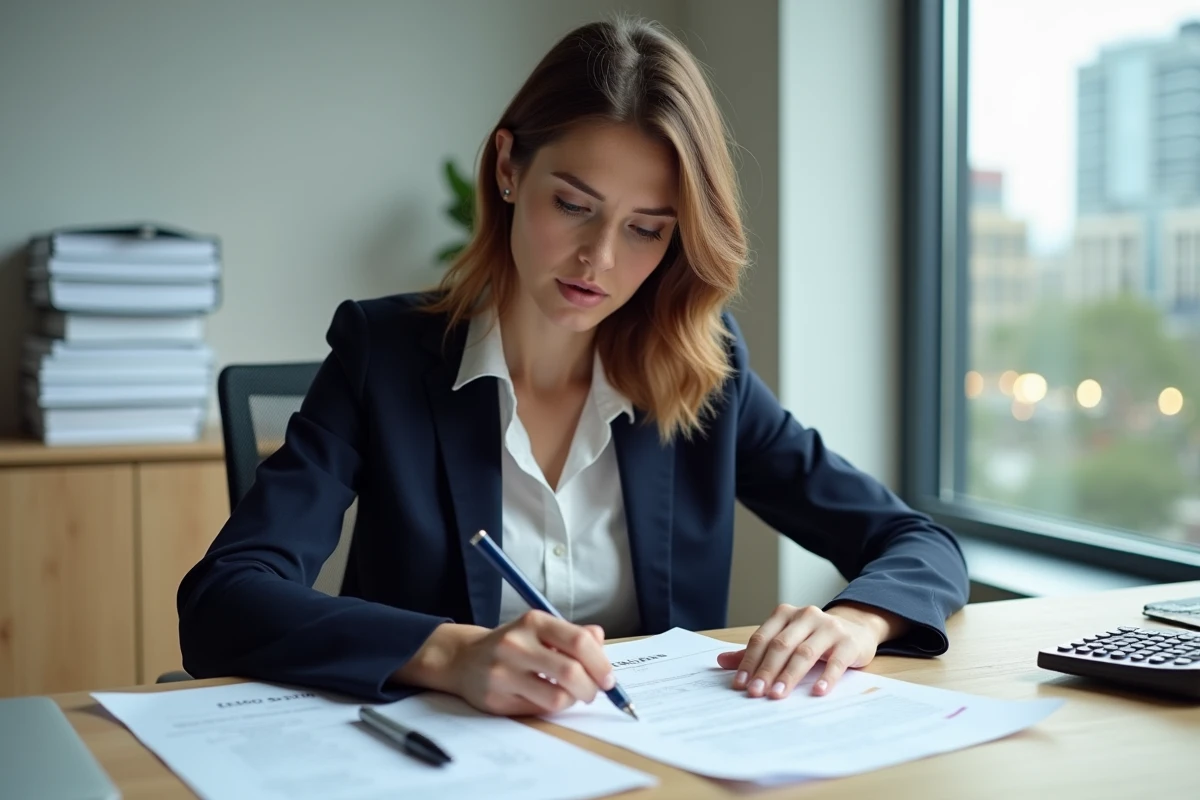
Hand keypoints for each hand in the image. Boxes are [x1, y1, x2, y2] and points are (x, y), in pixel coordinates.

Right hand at [395, 611, 614, 715]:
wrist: (463, 659)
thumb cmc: (512, 644)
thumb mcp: (540, 629)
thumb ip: (572, 635)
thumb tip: (600, 640)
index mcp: (533, 621)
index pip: (578, 641)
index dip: (600, 663)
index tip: (608, 677)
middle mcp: (517, 644)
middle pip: (571, 672)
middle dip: (591, 688)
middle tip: (593, 692)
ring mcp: (504, 672)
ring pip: (557, 697)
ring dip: (573, 701)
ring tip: (570, 695)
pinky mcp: (497, 698)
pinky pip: (538, 711)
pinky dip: (552, 708)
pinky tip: (547, 698)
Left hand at [717, 602, 906, 698]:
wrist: (856, 628)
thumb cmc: (813, 638)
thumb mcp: (784, 639)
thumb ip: (756, 651)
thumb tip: (721, 661)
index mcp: (784, 614)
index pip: (762, 638)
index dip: (749, 662)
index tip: (740, 684)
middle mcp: (805, 616)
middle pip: (781, 645)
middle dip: (766, 671)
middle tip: (756, 693)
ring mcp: (828, 627)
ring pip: (804, 652)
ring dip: (789, 676)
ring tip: (778, 695)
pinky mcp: (849, 642)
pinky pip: (836, 661)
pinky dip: (826, 677)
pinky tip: (818, 691)